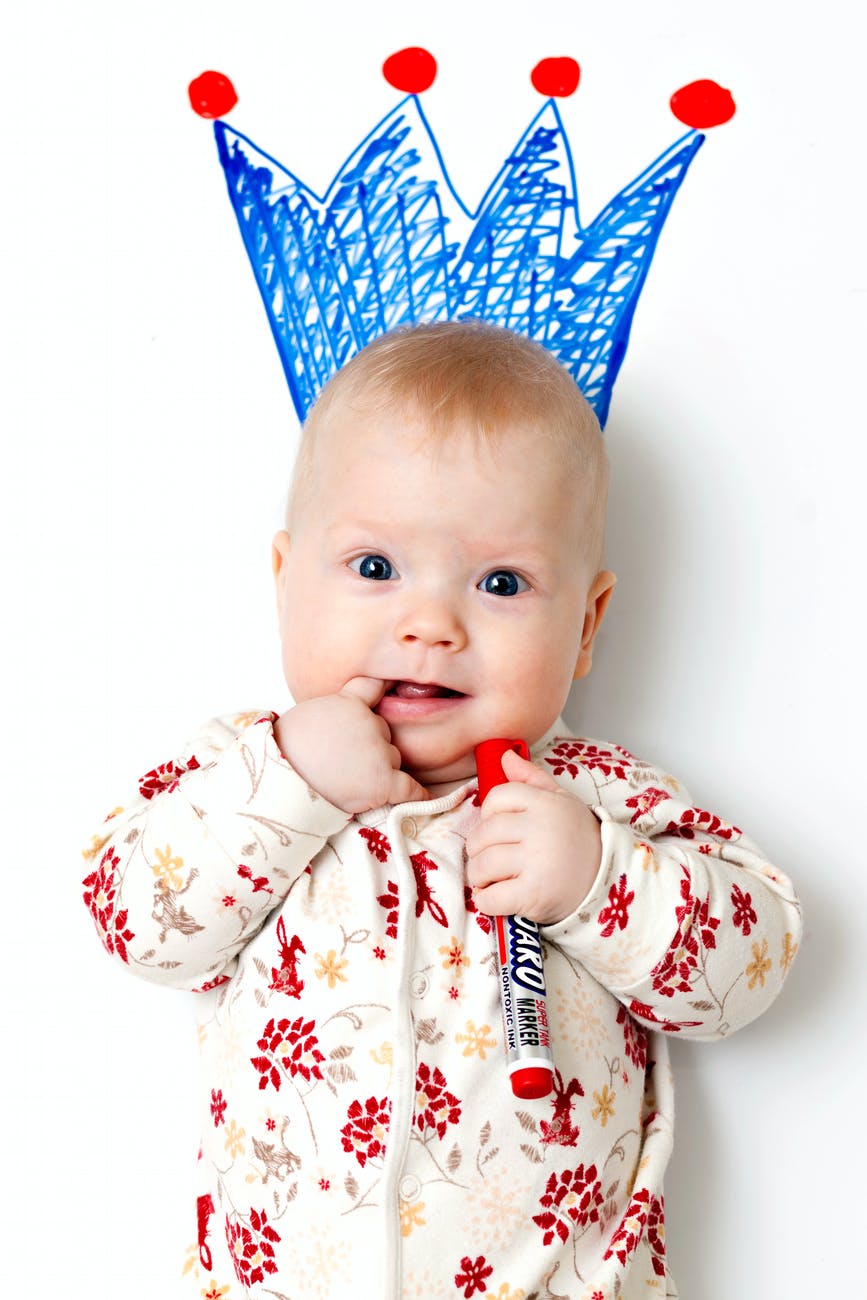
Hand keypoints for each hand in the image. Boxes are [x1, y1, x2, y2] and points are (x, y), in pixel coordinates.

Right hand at [273, 677, 429, 813]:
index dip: (384, 685)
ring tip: (347, 781)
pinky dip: (416, 793)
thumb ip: (334, 715)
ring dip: (380, 770)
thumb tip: (342, 729)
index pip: (372, 686)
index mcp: (347, 703)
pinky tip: (422, 797)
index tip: (394, 683)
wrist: (280, 778)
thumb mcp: (307, 718)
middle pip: (383, 734)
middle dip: (371, 747)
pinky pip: (410, 787)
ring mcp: (379, 751)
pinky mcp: (383, 780)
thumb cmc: (286, 753)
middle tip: (341, 762)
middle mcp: (369, 723)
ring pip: (392, 759)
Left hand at [465, 748, 601, 924]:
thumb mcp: (562, 802)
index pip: (496, 798)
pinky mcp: (533, 895)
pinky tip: (497, 897)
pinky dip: (486, 901)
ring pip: (481, 866)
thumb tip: (505, 756)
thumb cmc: (579, 840)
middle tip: (492, 858)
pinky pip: (490, 898)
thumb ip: (532, 778)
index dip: (490, 814)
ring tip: (494, 878)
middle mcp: (540, 830)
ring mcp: (536, 863)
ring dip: (479, 876)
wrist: (607, 882)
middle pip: (483, 834)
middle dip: (479, 849)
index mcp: (545, 804)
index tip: (500, 828)